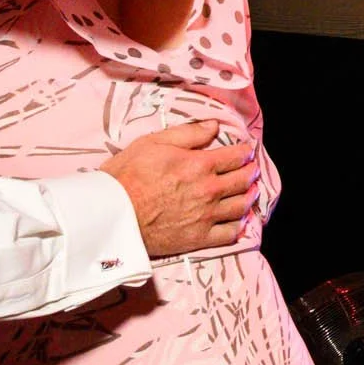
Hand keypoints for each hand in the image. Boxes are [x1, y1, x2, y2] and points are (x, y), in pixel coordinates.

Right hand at [101, 120, 258, 257]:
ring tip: (251, 191)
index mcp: (200, 165)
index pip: (236, 156)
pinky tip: (239, 220)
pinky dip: (239, 225)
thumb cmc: (127, 176)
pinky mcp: (199, 238)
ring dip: (250, 196)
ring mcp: (206, 216)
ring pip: (241, 206)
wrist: (112, 214)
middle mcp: (209, 191)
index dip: (246, 152)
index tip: (248, 150)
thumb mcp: (153, 143)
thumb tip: (214, 126)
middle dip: (251, 172)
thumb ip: (188, 133)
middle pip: (243, 180)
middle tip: (252, 169)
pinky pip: (230, 233)